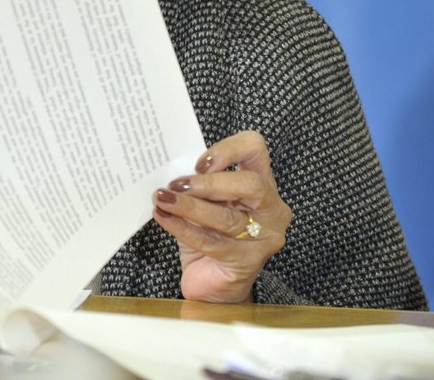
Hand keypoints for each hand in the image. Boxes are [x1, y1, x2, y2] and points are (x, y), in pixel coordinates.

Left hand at [151, 131, 291, 302]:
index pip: (255, 149)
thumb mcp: (205, 202)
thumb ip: (197, 183)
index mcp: (262, 182)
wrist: (214, 284)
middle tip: (177, 184)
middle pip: (250, 184)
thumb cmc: (210, 234)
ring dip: (189, 206)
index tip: (199, 161)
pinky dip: (182, 227)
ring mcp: (264, 237)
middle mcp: (271, 208)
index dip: (228, 149)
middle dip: (210, 183)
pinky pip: (210, 241)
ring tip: (162, 198)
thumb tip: (168, 169)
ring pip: (227, 217)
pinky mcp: (246, 261)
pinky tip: (163, 217)